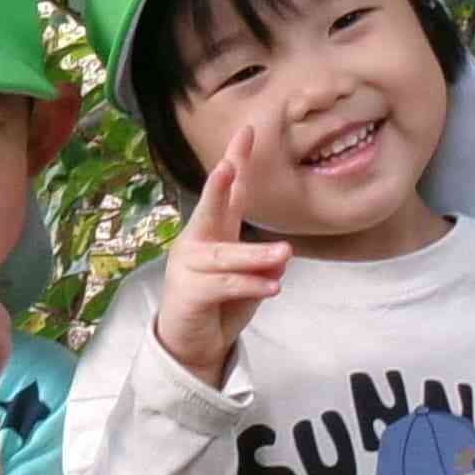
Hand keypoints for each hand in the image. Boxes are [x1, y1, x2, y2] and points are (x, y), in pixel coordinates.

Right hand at [152, 116, 289, 386]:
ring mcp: (188, 267)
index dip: (237, 161)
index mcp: (213, 231)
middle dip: (219, 187)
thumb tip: (282, 256)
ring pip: (225, 256)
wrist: (191, 343)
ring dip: (256, 256)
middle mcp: (196, 242)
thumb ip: (262, 263)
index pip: (228, 192)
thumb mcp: (247, 277)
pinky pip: (224, 286)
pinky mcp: (190, 294)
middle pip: (209, 209)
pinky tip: (273, 286)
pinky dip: (250, 285)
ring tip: (286, 253)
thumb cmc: (220, 302)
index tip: (247, 132)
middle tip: (229, 166)